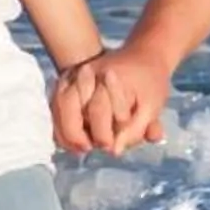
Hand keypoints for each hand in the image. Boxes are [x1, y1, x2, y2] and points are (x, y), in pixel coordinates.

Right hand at [52, 44, 169, 154]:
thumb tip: (114, 151)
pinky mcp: (69, 82)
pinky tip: (72, 141)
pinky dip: (61, 125)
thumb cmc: (150, 84)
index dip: (102, 133)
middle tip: (87, 148)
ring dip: (64, 131)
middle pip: (68, 104)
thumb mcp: (152, 106)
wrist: (143, 58)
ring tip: (80, 148)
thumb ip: (135, 129)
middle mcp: (87, 73)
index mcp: (109, 75)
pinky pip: (57, 106)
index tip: (108, 148)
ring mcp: (76, 75)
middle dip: (75, 133)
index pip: (98, 108)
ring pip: (58, 105)